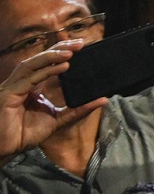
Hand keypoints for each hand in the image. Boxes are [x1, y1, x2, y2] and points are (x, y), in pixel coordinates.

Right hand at [0, 42, 104, 159]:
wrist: (7, 149)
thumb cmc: (25, 134)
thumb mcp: (58, 119)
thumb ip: (78, 109)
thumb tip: (103, 100)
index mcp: (31, 86)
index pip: (46, 63)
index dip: (62, 52)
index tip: (82, 46)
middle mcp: (21, 83)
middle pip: (39, 59)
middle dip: (59, 49)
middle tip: (80, 43)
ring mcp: (13, 87)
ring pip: (32, 64)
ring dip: (51, 56)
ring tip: (71, 52)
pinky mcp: (8, 95)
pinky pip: (29, 79)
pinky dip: (46, 72)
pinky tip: (62, 67)